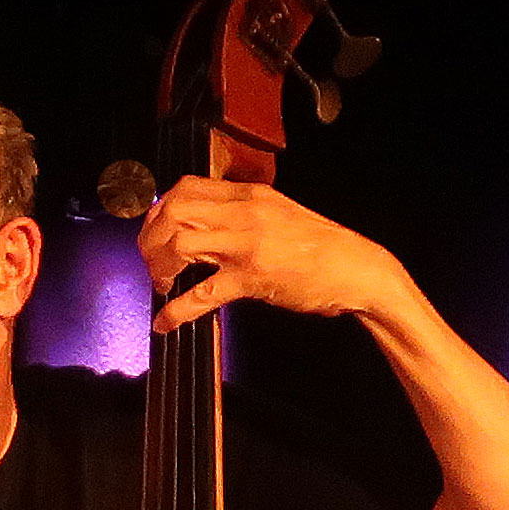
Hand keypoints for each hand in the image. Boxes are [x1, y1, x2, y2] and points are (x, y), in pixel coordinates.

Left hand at [140, 177, 411, 336]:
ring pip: (180, 243)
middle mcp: (244, 213)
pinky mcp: (252, 278)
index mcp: (248, 194)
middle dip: (150, 238)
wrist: (358, 269)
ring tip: (162, 284)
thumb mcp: (277, 214)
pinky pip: (201, 293)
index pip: (185, 187)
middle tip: (152, 261)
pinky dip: (176, 311)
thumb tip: (203, 224)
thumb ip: (241, 214)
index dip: (158, 210)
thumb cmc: (320, 246)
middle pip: (173, 211)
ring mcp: (247, 244)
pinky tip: (166, 321)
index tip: (153, 232)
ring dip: (159, 267)